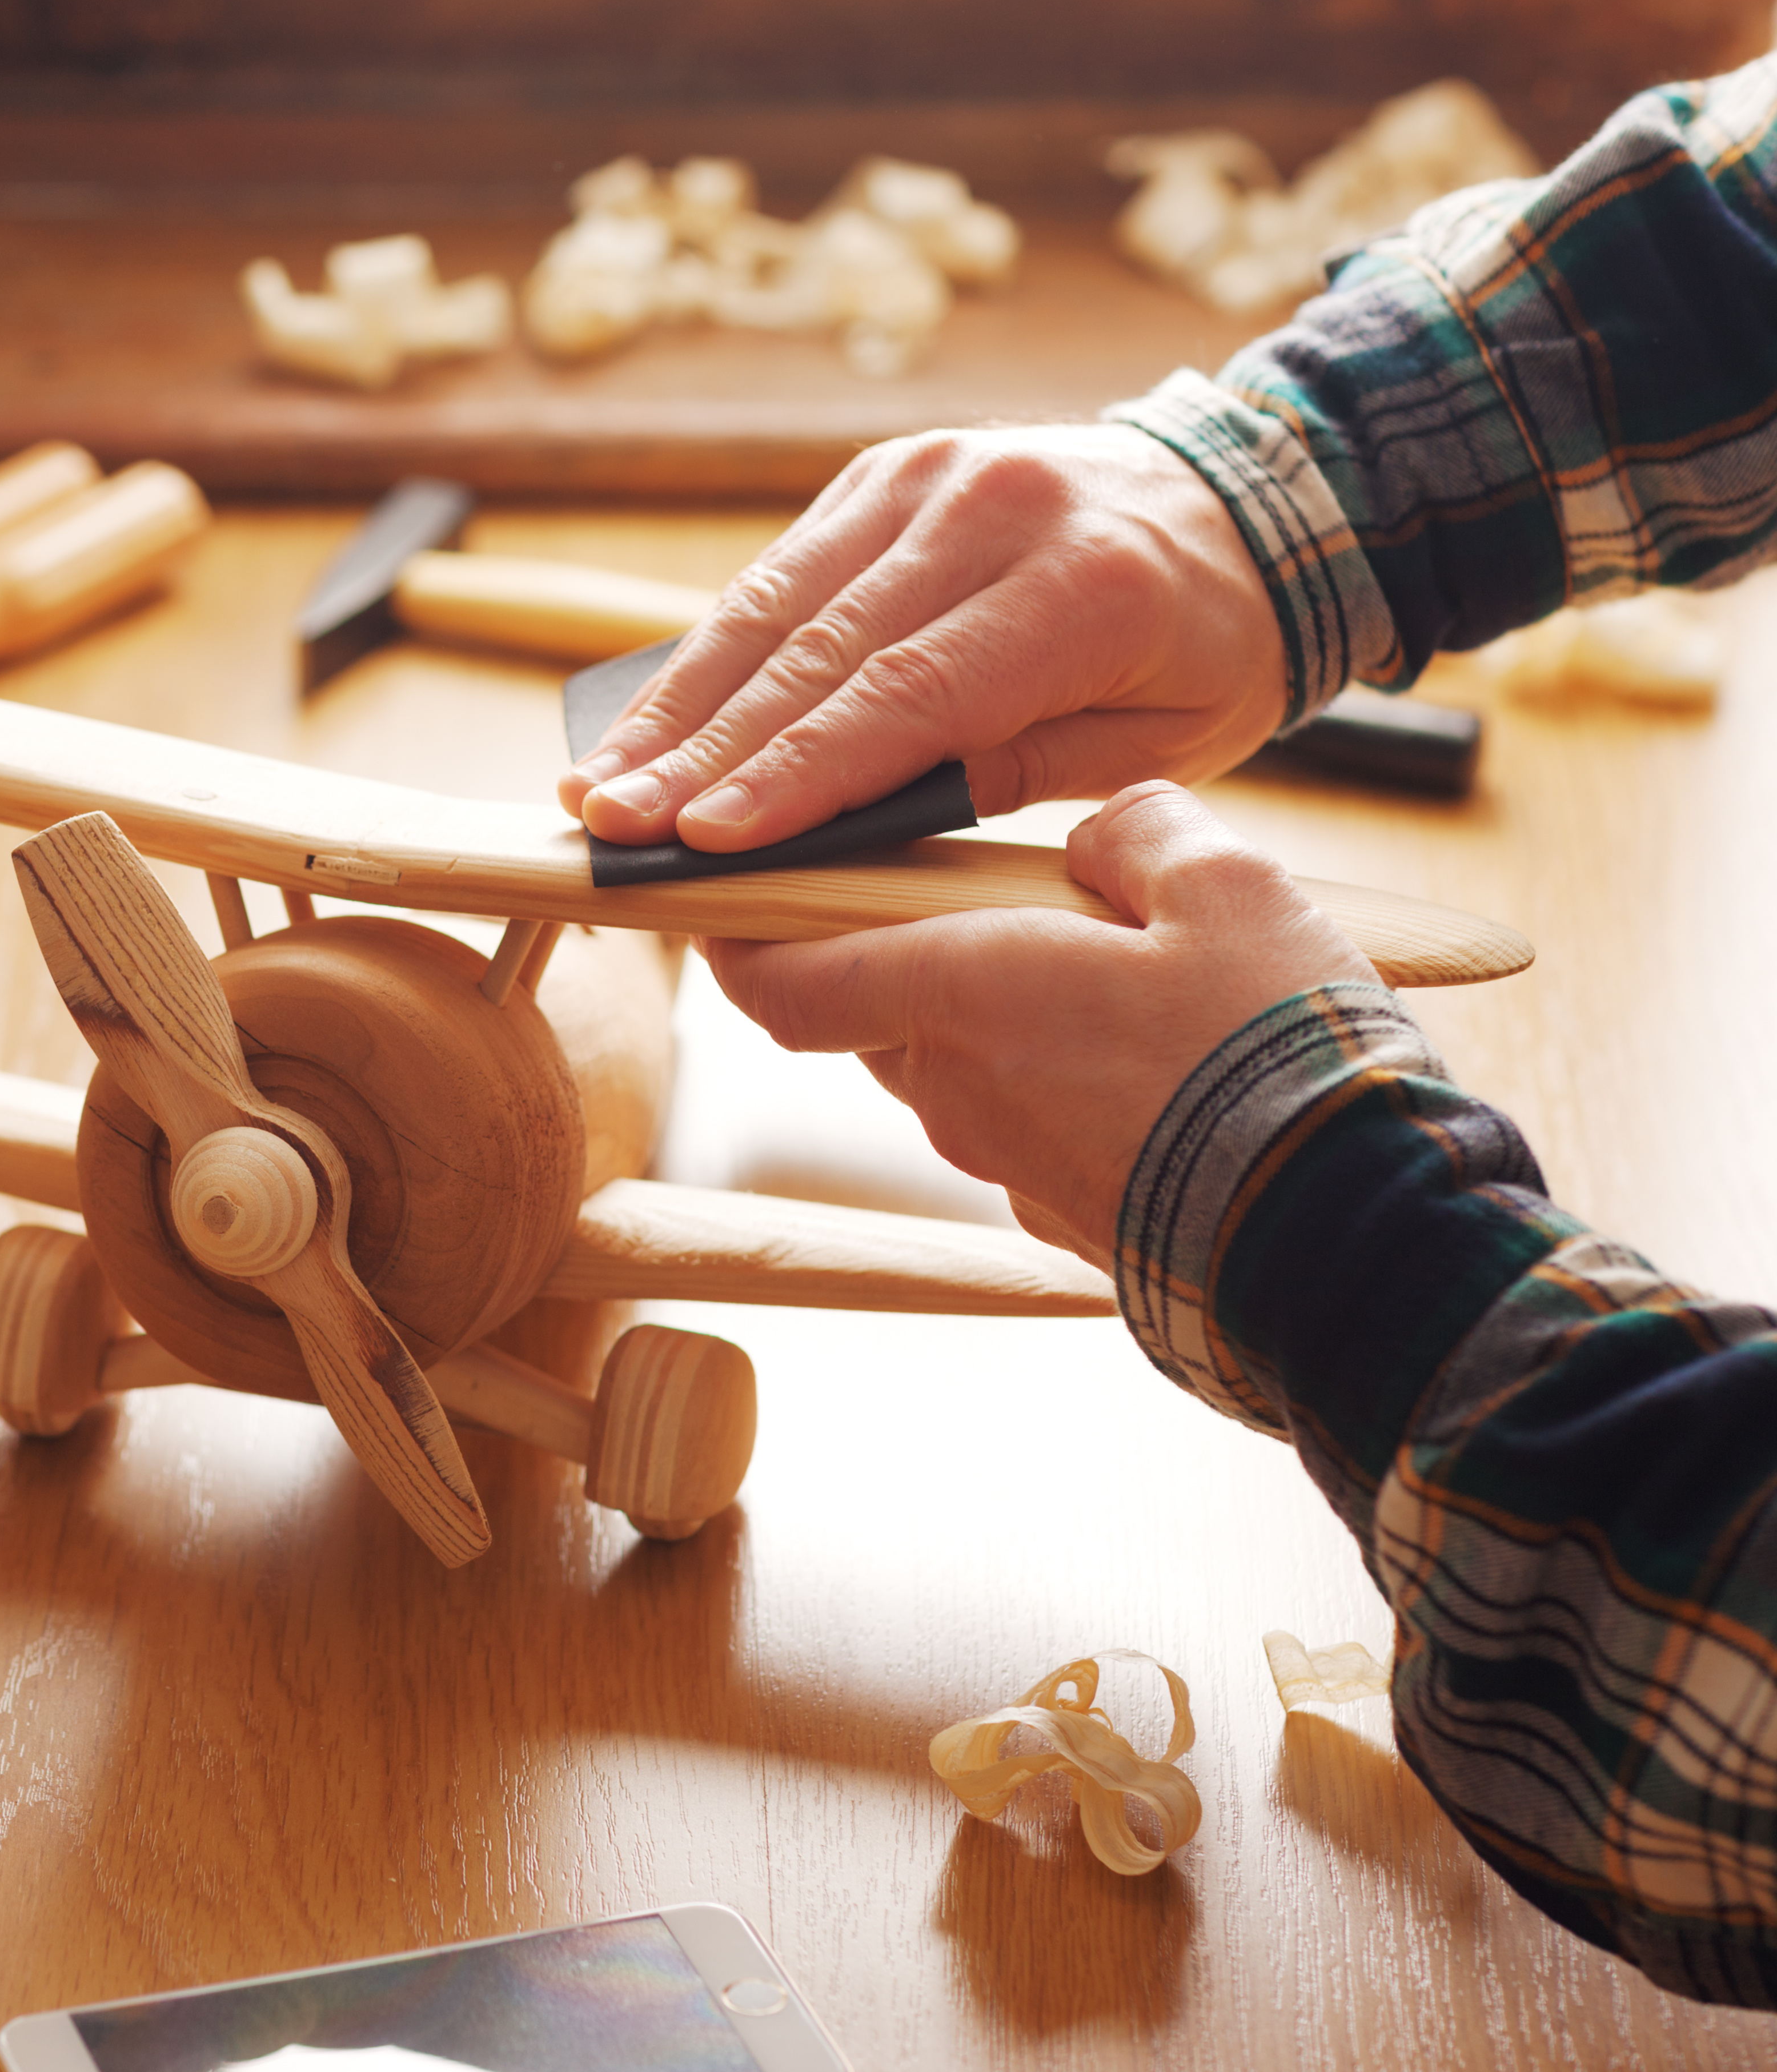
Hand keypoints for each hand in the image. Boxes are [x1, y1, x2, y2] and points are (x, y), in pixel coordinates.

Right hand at [560, 424, 1287, 849]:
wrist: (1254, 502)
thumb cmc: (1209, 648)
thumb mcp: (1159, 740)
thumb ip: (1015, 770)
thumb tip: (860, 818)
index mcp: (1082, 585)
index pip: (907, 695)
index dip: (795, 774)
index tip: (705, 841)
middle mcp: (990, 509)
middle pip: (817, 651)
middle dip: (701, 752)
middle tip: (612, 828)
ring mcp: (926, 476)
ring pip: (774, 605)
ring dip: (676, 706)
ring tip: (598, 787)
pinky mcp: (884, 473)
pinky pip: (781, 574)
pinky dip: (708, 654)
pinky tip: (648, 721)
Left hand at [700, 784, 1373, 1264]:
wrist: (1345, 1238)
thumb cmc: (1274, 1053)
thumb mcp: (1225, 886)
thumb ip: (1138, 833)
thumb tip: (1102, 841)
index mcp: (954, 995)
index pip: (779, 977)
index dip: (737, 938)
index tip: (727, 903)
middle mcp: (950, 1089)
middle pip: (874, 1009)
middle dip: (904, 953)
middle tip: (989, 901)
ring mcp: (1002, 1165)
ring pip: (954, 1068)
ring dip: (993, 1019)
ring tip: (1107, 975)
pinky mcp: (1062, 1216)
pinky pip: (1025, 1127)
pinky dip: (1053, 1085)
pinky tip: (1148, 1063)